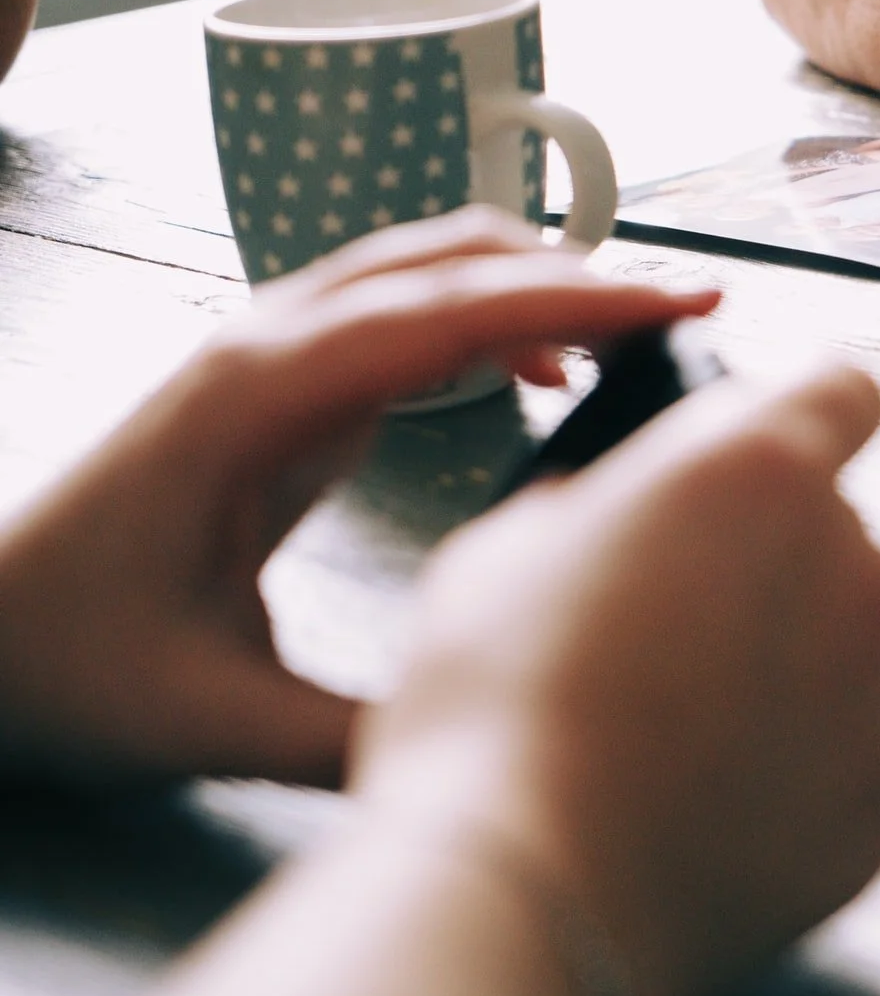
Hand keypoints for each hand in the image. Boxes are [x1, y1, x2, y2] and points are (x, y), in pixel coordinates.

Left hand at [0, 208, 719, 785]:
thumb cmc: (69, 665)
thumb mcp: (211, 718)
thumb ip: (357, 734)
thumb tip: (500, 734)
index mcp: (257, 399)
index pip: (445, 312)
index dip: (573, 300)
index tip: (679, 304)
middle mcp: (266, 345)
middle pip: (452, 260)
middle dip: (581, 273)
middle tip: (693, 311)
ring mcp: (270, 350)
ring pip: (432, 268)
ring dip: (539, 284)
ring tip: (640, 341)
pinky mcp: (282, 381)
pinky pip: (408, 308)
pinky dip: (493, 314)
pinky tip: (542, 373)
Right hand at [349, 359, 879, 995]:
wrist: (525, 898)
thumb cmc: (496, 719)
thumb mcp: (503, 549)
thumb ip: (599, 501)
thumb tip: (611, 512)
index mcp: (761, 470)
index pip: (845, 389)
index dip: (806, 410)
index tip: (776, 439)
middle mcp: (852, 562)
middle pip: (835, 529)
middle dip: (767, 559)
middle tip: (667, 623)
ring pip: (852, 638)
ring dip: (791, 659)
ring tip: (676, 724)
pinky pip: (858, 744)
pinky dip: (805, 757)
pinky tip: (710, 789)